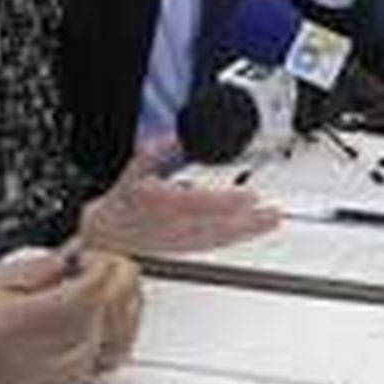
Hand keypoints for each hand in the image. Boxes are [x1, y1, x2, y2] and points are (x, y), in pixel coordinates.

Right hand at [0, 249, 141, 383]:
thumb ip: (39, 269)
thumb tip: (75, 257)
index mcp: (15, 323)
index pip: (81, 298)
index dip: (99, 273)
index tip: (97, 259)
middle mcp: (30, 357)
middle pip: (96, 324)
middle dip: (110, 292)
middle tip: (104, 272)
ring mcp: (38, 380)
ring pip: (99, 352)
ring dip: (111, 320)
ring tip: (103, 297)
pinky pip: (88, 370)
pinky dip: (100, 345)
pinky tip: (94, 326)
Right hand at [79, 138, 281, 254]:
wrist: (110, 233)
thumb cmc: (125, 201)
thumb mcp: (136, 167)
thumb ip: (158, 150)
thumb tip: (178, 136)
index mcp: (161, 203)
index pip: (198, 204)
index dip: (226, 202)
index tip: (250, 196)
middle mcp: (173, 225)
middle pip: (216, 225)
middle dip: (247, 221)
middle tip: (272, 214)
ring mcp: (181, 240)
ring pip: (219, 237)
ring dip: (247, 231)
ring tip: (271, 220)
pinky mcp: (187, 248)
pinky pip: (215, 244)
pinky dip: (235, 238)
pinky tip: (252, 231)